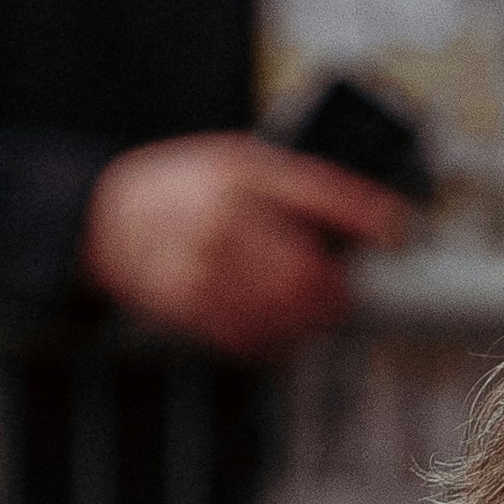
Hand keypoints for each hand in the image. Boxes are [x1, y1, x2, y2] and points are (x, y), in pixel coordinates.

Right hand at [82, 133, 419, 352]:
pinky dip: (277, 342)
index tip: (401, 231)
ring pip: (287, 311)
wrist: (102, 215)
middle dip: (338, 290)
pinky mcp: (188, 305)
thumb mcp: (237, 161)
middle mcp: (226, 217)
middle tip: (342, 295)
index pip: (322, 192)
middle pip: (310, 269)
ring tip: (314, 318)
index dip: (369, 214)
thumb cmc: (182, 187)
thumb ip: (295, 184)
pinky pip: (253, 338)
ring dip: (312, 322)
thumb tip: (367, 216)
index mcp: (243, 173)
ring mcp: (205, 265)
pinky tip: (278, 332)